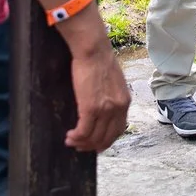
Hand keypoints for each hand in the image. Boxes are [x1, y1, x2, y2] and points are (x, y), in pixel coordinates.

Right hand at [61, 12, 131, 151]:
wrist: (93, 50)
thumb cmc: (99, 61)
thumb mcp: (113, 82)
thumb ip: (111, 97)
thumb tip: (102, 108)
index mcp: (125, 102)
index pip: (119, 130)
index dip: (107, 140)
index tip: (97, 143)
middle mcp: (118, 108)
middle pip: (106, 137)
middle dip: (92, 145)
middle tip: (81, 146)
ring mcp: (105, 110)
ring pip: (94, 137)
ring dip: (81, 142)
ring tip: (71, 141)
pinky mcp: (90, 108)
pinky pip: (83, 131)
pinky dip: (76, 136)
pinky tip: (70, 135)